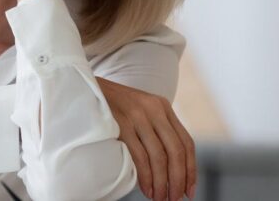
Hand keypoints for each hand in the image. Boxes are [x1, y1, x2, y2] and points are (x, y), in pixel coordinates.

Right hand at [96, 77, 195, 200]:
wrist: (88, 88)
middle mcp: (154, 109)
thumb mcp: (141, 109)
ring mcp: (138, 116)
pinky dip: (145, 176)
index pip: (186, 142)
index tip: (189, 190)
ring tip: (159, 197)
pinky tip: (146, 188)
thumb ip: (157, 128)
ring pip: (159, 156)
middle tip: (174, 198)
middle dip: (178, 179)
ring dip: (161, 182)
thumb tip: (171, 166)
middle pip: (176, 151)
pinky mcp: (122, 124)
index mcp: (163, 107)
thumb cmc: (114, 105)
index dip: (190, 170)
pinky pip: (140, 156)